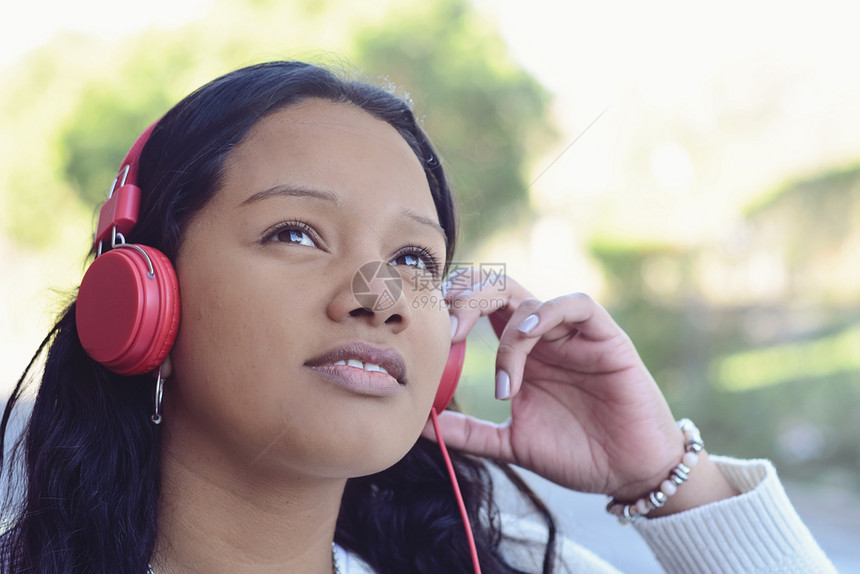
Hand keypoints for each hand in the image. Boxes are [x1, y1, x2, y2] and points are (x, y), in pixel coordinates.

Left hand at [423, 270, 693, 500]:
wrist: (629, 474)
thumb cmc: (576, 454)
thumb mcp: (511, 443)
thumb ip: (469, 432)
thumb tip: (419, 425)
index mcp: (518, 354)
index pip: (477, 308)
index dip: (449, 309)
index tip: (426, 335)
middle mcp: (541, 336)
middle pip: (494, 289)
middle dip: (464, 300)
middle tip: (447, 332)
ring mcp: (571, 334)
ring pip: (526, 294)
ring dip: (501, 324)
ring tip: (500, 378)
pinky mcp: (604, 337)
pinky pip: (574, 305)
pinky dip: (545, 312)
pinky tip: (527, 334)